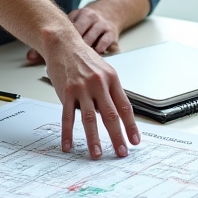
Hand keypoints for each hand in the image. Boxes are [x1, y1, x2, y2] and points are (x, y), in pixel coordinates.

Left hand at [26, 7, 119, 64]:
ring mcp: (101, 24)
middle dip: (71, 48)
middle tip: (64, 62)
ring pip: (92, 37)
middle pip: (78, 33)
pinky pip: (106, 41)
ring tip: (78, 63)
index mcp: (76, 15)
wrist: (110, 12)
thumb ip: (51, 42)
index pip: (64, 27)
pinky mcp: (112, 33)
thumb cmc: (86, 25)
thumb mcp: (70, 27)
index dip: (57, 41)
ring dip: (85, 50)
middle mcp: (89, 18)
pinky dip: (100, 50)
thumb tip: (29, 57)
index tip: (51, 53)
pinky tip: (94, 57)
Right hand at [42, 34, 138, 159]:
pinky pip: (67, 117)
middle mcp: (98, 84)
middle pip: (110, 115)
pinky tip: (68, 144)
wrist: (63, 44)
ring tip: (97, 153)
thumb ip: (109, 92)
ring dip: (93, 139)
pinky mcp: (66, 92)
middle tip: (121, 152)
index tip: (135, 140)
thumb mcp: (104, 70)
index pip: (125, 107)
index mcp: (111, 79)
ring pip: (89, 119)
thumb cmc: (84, 58)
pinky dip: (68, 133)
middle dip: (117, 137)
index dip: (131, 126)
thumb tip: (113, 116)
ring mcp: (81, 88)